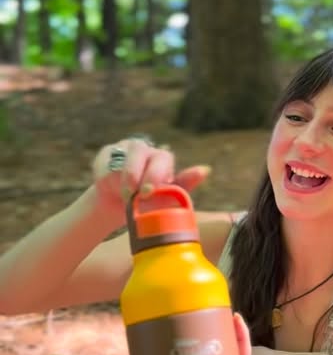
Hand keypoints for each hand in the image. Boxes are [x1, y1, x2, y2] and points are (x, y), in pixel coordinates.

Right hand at [92, 137, 209, 223]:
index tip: (151, 190)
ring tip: (126, 195)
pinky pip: (105, 164)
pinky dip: (107, 178)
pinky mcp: (106, 154)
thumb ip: (182, 187)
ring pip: (123, 157)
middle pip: (142, 152)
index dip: (158, 174)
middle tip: (142, 194)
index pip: (164, 160)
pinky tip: (110, 188)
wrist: (118, 205)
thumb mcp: (166, 200)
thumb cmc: (148, 202)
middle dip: (141, 175)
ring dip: (126, 178)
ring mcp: (124, 149)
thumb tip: (206, 169)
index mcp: (162, 160)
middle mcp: (145, 150)